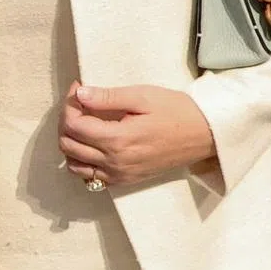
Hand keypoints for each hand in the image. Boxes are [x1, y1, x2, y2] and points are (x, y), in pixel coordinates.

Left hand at [58, 84, 216, 187]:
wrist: (204, 135)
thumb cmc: (176, 111)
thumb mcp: (142, 96)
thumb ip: (108, 97)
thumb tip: (80, 93)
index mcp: (118, 139)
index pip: (73, 125)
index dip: (69, 104)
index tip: (78, 88)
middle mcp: (115, 162)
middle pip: (68, 145)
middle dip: (66, 121)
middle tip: (78, 104)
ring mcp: (119, 175)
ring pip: (74, 164)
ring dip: (70, 142)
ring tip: (82, 122)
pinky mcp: (125, 181)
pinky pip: (90, 177)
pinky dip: (82, 161)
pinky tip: (91, 143)